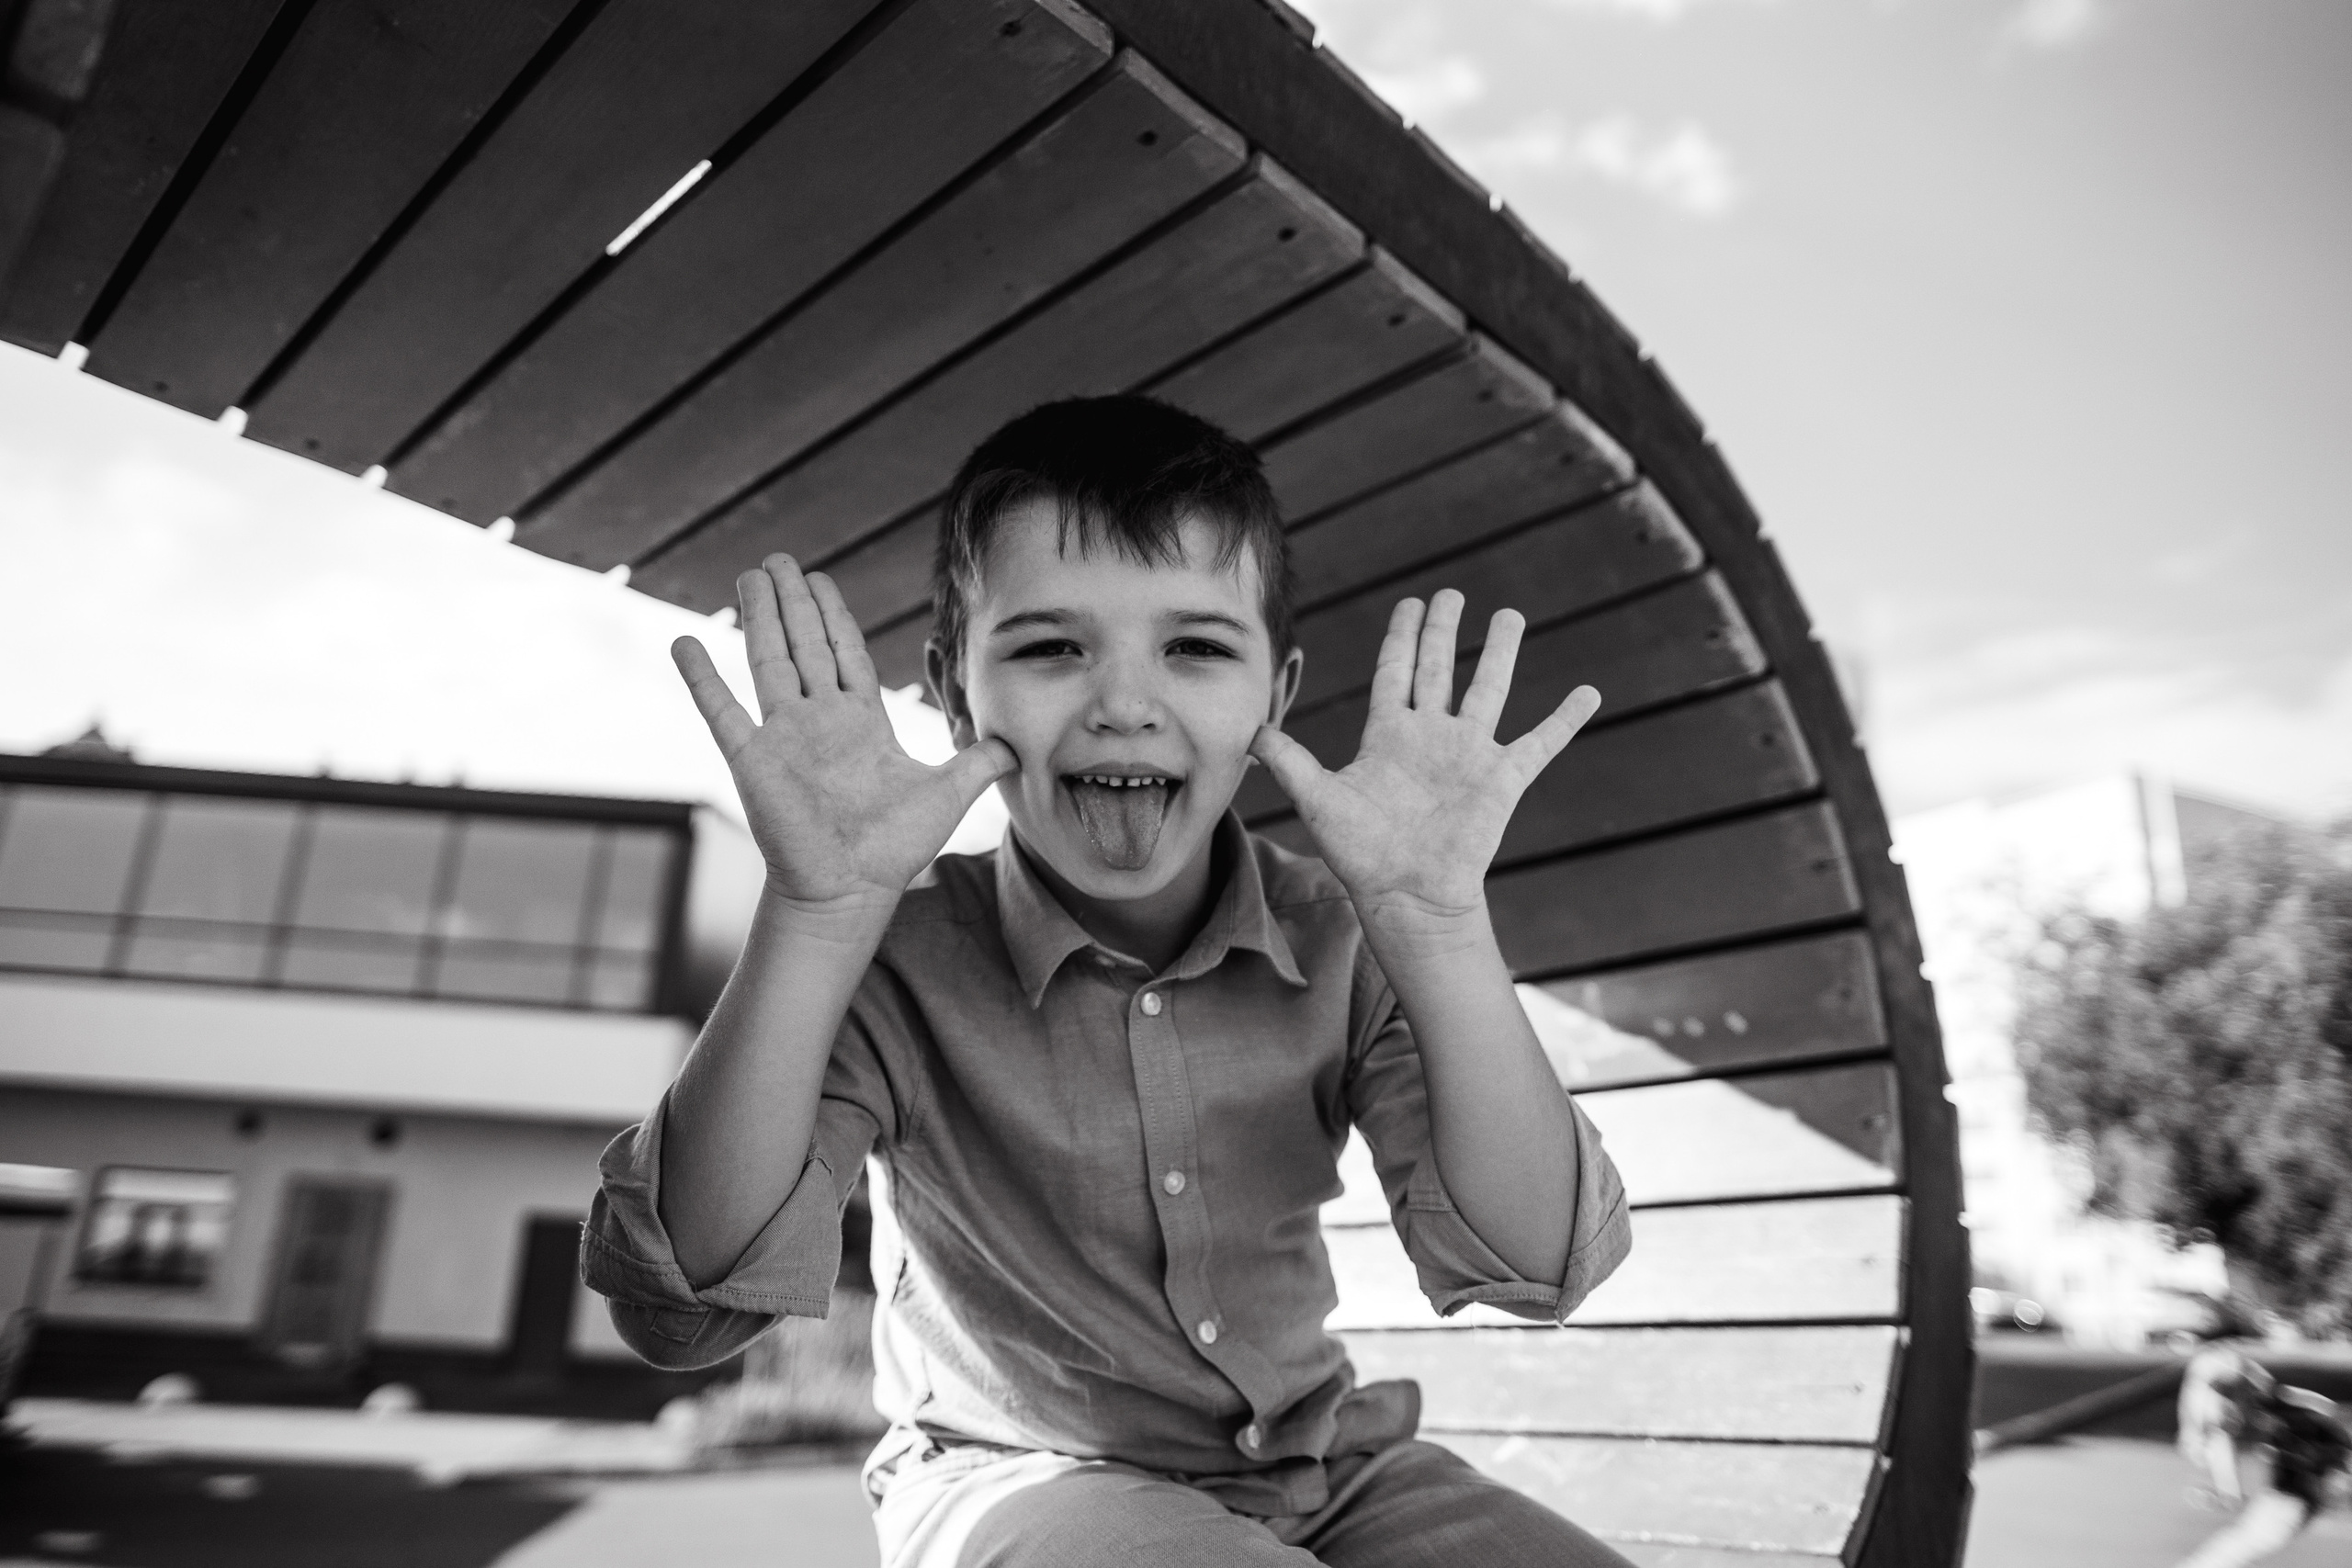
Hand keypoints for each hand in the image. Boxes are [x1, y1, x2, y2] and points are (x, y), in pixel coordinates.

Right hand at [673, 555, 1013, 914]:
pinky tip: (683, 643)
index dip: (833, 616)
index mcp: (859, 721)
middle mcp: (818, 720)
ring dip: (758, 617)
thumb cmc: (893, 850)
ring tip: (749, 576)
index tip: (820, 579)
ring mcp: (782, 736)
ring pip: (767, 660)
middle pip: (803, 644)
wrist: (850, 892)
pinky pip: (721, 710)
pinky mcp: (752, 759)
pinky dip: (701, 677)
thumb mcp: (949, 793)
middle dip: (793, 600)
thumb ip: (980, 761)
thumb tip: (1019, 742)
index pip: (844, 654)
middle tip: (778, 558)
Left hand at [1250, 590, 1597, 928]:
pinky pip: (1540, 742)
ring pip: (1488, 689)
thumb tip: (1248, 731)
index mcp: (1388, 735)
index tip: (1411, 603)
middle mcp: (1430, 736)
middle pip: (1439, 668)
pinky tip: (1588, 693)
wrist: (1406, 895)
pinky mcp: (1501, 779)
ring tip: (1511, 615)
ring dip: (1500, 652)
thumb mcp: (1317, 800)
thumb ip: (1287, 761)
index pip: (1395, 672)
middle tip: (1452, 595)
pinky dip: (1565, 719)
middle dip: (1444, 631)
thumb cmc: (1360, 854)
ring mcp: (1468, 755)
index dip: (1401, 637)